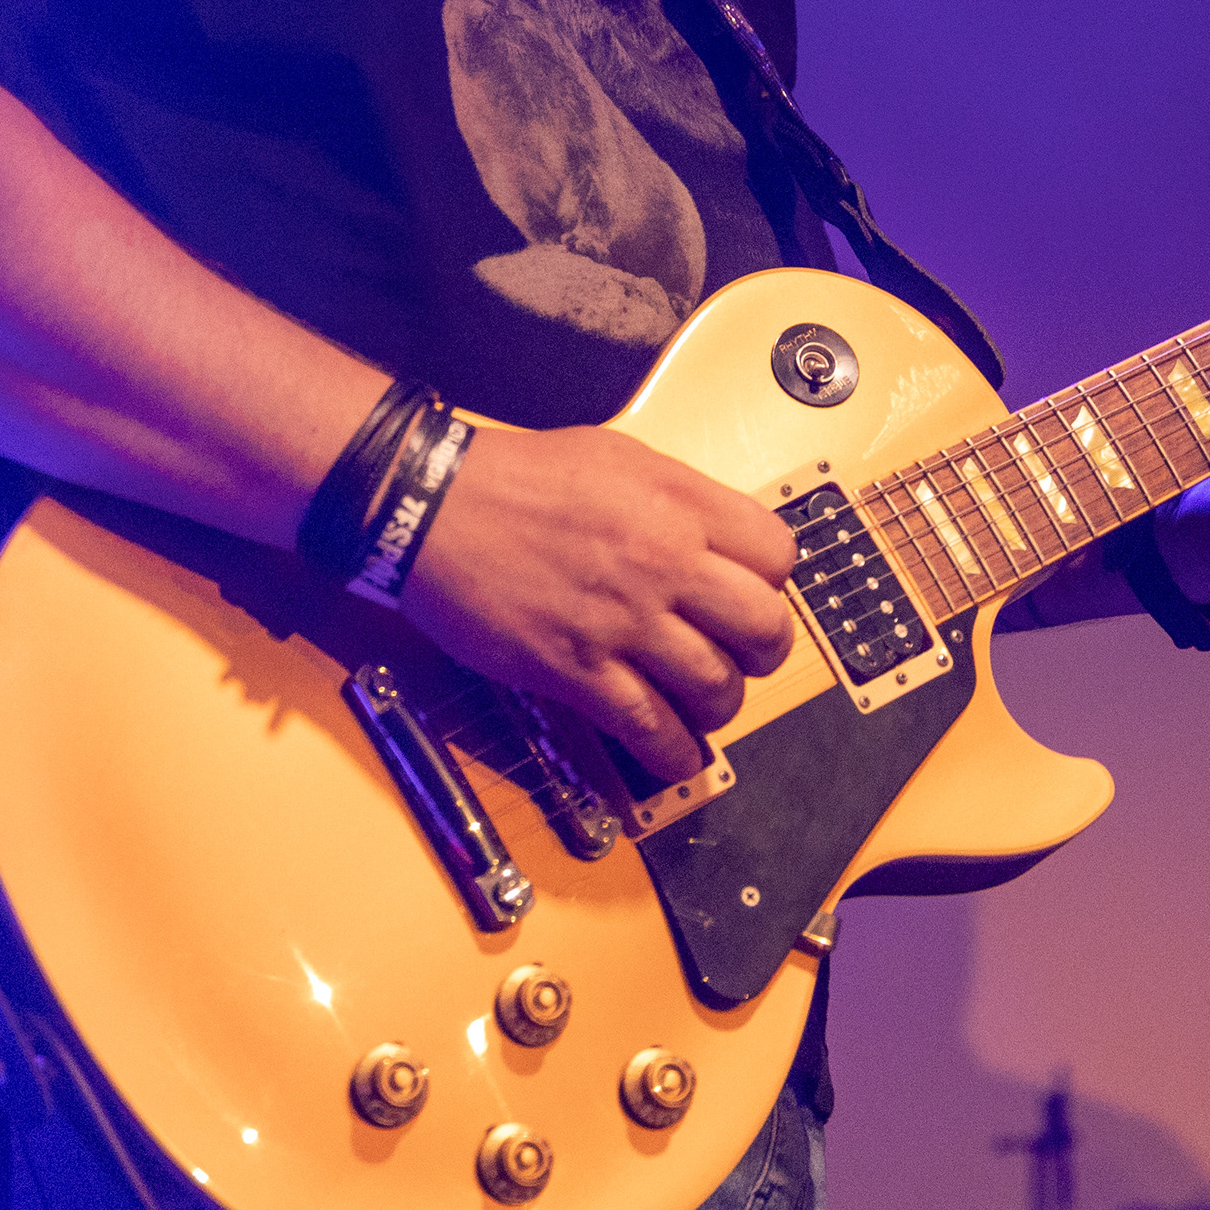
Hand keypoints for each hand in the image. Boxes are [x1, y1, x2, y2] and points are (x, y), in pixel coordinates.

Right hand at [396, 424, 798, 785]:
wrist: (432, 506)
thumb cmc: (516, 477)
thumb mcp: (617, 457)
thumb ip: (677, 498)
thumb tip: (718, 540)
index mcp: (677, 502)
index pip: (777, 555)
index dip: (772, 582)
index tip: (751, 593)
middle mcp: (662, 560)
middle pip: (764, 628)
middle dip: (763, 652)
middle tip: (742, 655)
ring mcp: (622, 619)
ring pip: (716, 686)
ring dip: (719, 705)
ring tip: (703, 702)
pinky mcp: (577, 669)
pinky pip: (650, 728)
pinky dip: (673, 752)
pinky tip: (674, 752)